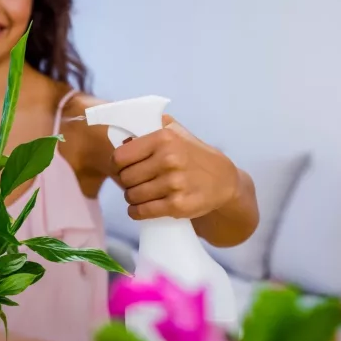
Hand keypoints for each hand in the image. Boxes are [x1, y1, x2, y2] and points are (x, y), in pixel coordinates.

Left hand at [112, 116, 239, 220]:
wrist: (224, 181)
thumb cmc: (194, 155)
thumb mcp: (177, 133)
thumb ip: (151, 128)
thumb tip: (123, 136)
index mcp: (164, 138)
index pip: (120, 156)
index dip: (116, 165)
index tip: (120, 168)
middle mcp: (169, 159)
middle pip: (125, 178)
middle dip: (125, 182)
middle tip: (132, 183)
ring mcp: (174, 184)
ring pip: (132, 195)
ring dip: (131, 197)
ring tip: (139, 194)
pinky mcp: (178, 205)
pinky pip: (143, 211)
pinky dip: (135, 212)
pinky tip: (137, 209)